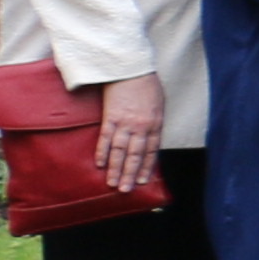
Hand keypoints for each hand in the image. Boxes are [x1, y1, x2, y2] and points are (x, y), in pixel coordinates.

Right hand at [91, 69, 163, 193]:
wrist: (131, 68)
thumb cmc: (146, 85)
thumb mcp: (158, 105)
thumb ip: (154, 123)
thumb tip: (150, 139)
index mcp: (155, 124)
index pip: (151, 151)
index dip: (146, 168)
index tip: (142, 182)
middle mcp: (141, 126)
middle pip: (135, 155)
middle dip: (130, 174)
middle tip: (125, 190)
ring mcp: (125, 122)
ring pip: (120, 151)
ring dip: (116, 169)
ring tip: (112, 184)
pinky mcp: (111, 116)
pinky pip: (106, 138)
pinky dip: (102, 152)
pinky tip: (99, 164)